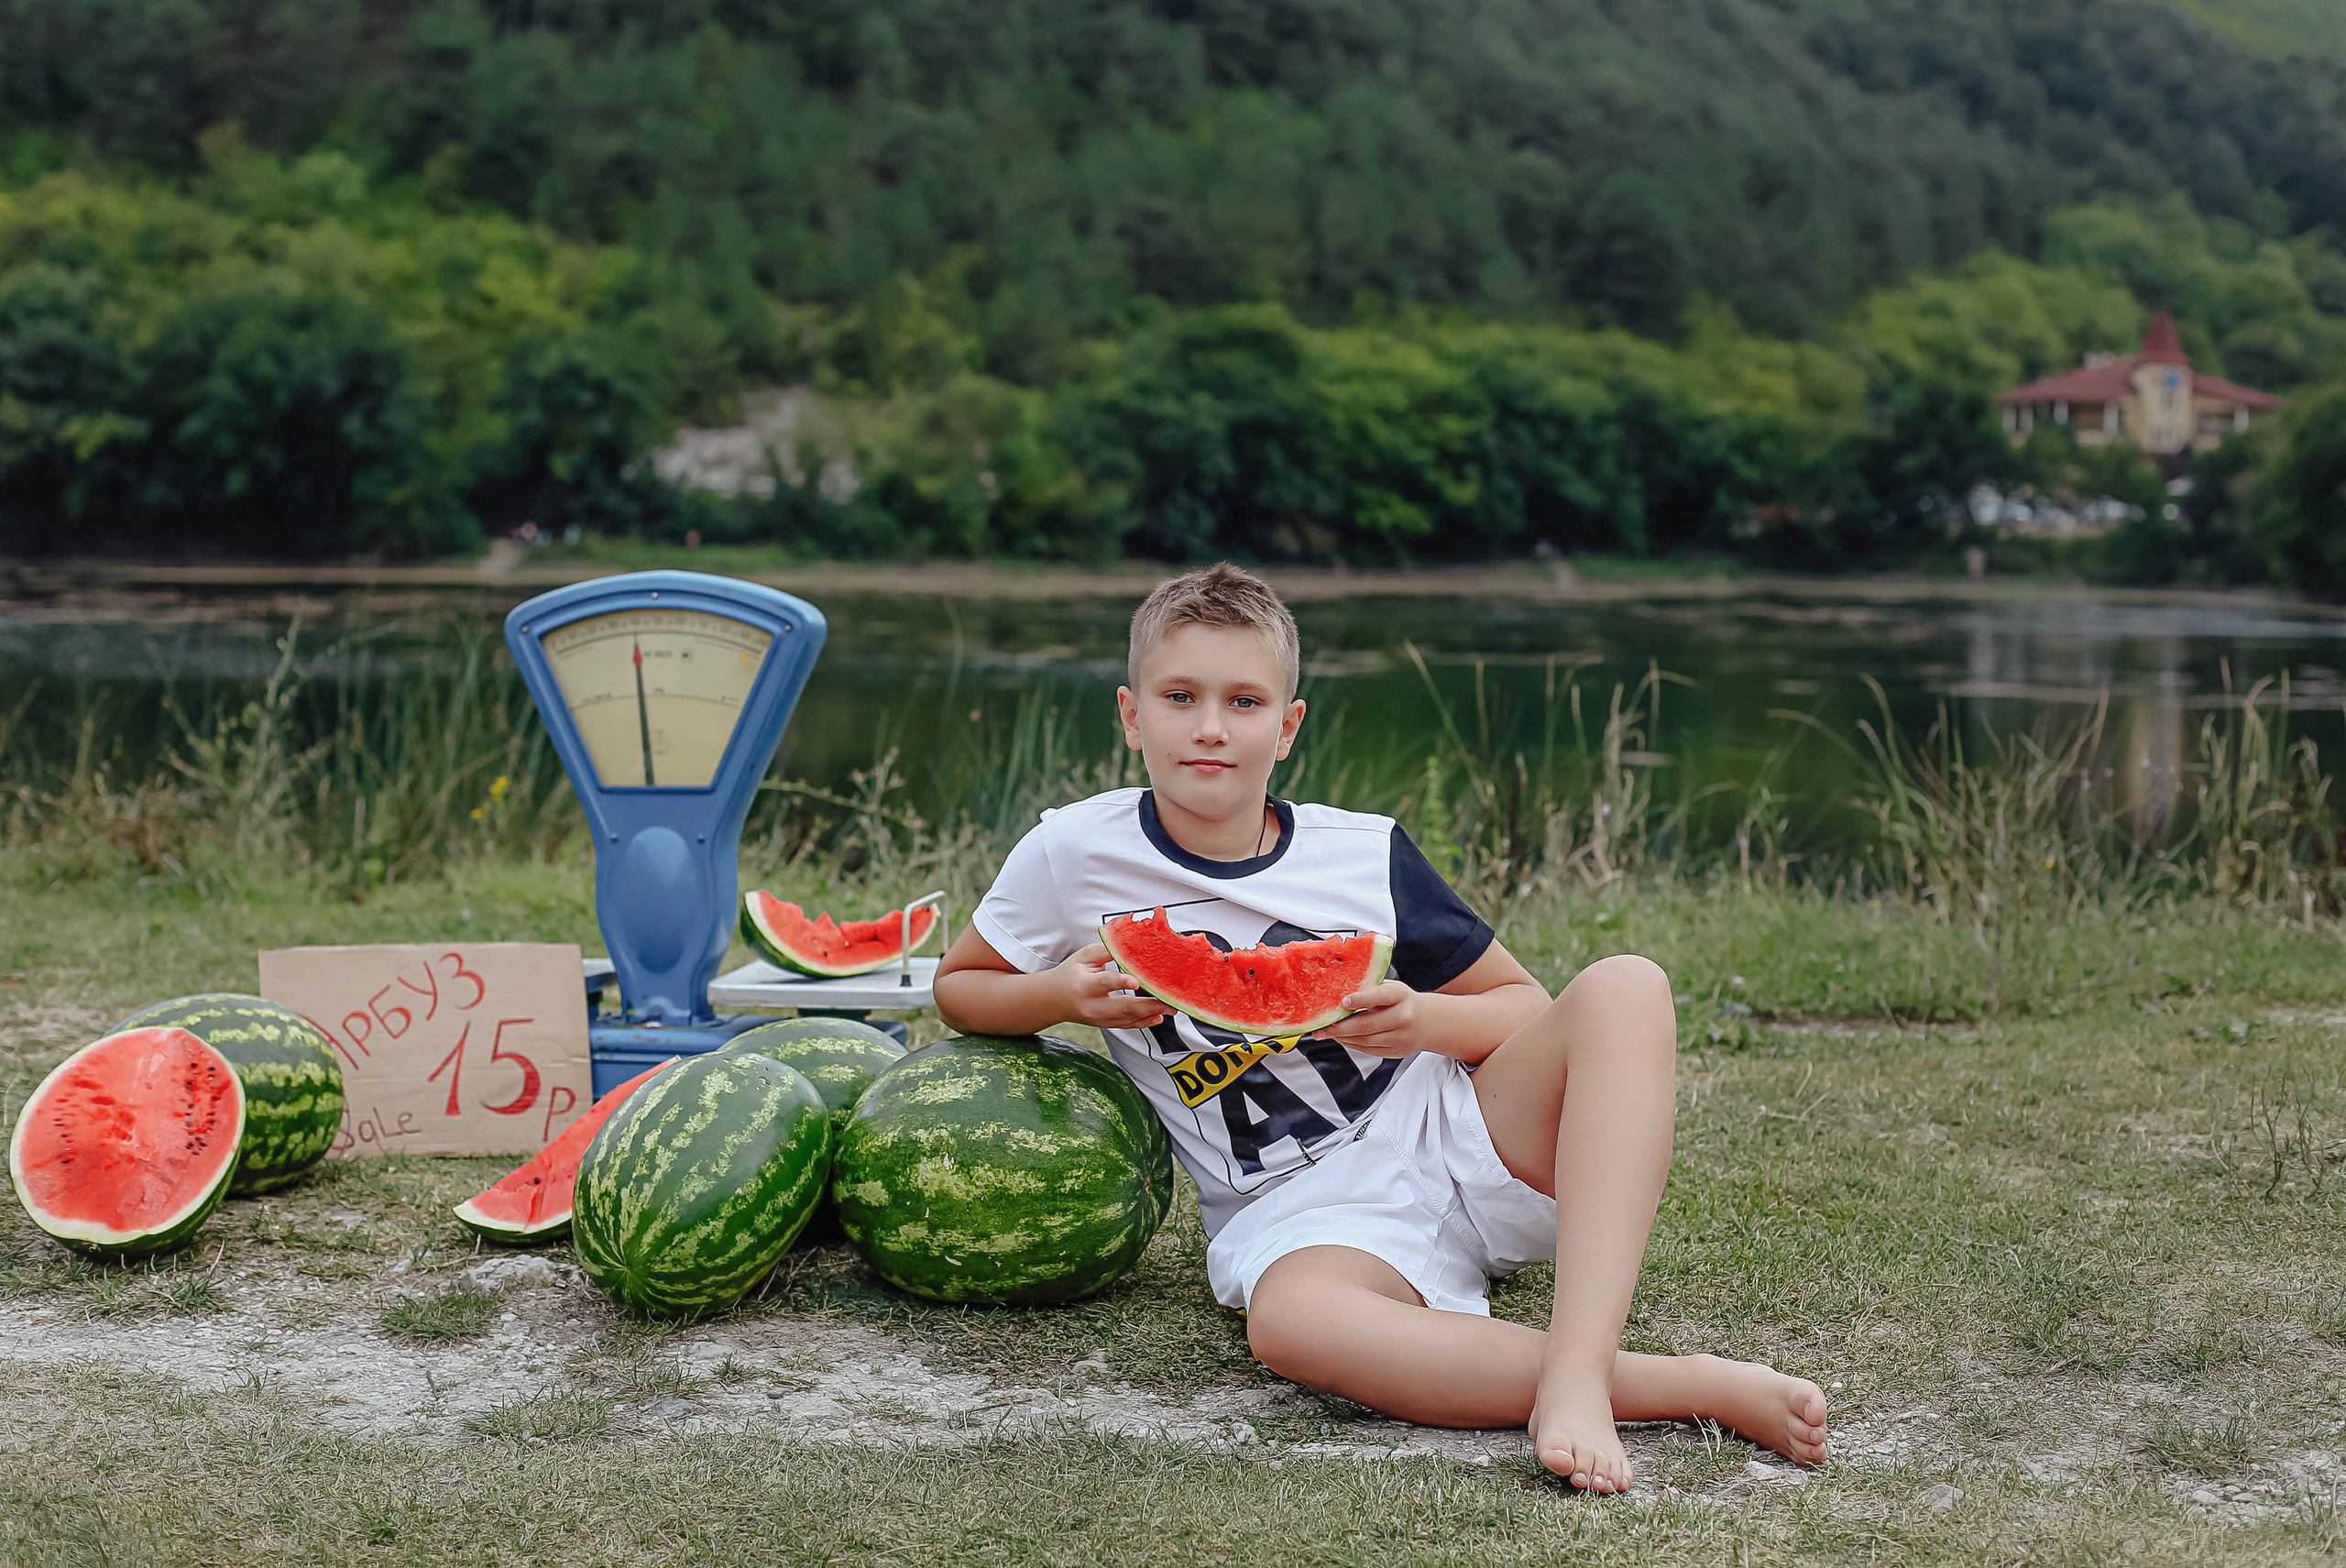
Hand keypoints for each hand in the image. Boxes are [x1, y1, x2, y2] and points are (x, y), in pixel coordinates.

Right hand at [1053, 942, 1171, 1029]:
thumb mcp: (1084, 956)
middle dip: (1148, 1005)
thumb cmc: (1071, 973)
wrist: (1053, 1000)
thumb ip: (1108, 950)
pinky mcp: (1105, 1025)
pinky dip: (1144, 1022)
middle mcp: (1092, 1006)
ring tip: (1171, 1007)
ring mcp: (1099, 1019)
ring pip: (1128, 1019)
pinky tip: (1159, 1017)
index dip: (1121, 982)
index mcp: (1085, 985)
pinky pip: (1127, 1025)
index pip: (1105, 983)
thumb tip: (1134, 944)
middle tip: (1169, 1001)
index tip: (1137, 982)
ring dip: (1151, 1013)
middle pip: (1123, 1007)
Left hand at [1317, 979, 1430, 1057]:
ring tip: (1326, 1033)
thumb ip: (1370, 990)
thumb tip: (1338, 994)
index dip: (1360, 999)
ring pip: (1365, 1040)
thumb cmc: (1402, 1001)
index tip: (1342, 1002)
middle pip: (1367, 1025)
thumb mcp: (1391, 988)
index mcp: (1401, 996)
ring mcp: (1401, 1037)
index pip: (1380, 996)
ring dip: (1342, 1037)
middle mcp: (1403, 1017)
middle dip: (1340, 1027)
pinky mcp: (1396, 1051)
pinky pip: (1368, 1050)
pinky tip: (1341, 1038)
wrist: (1428, 1022)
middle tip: (1322, 1027)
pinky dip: (1352, 1044)